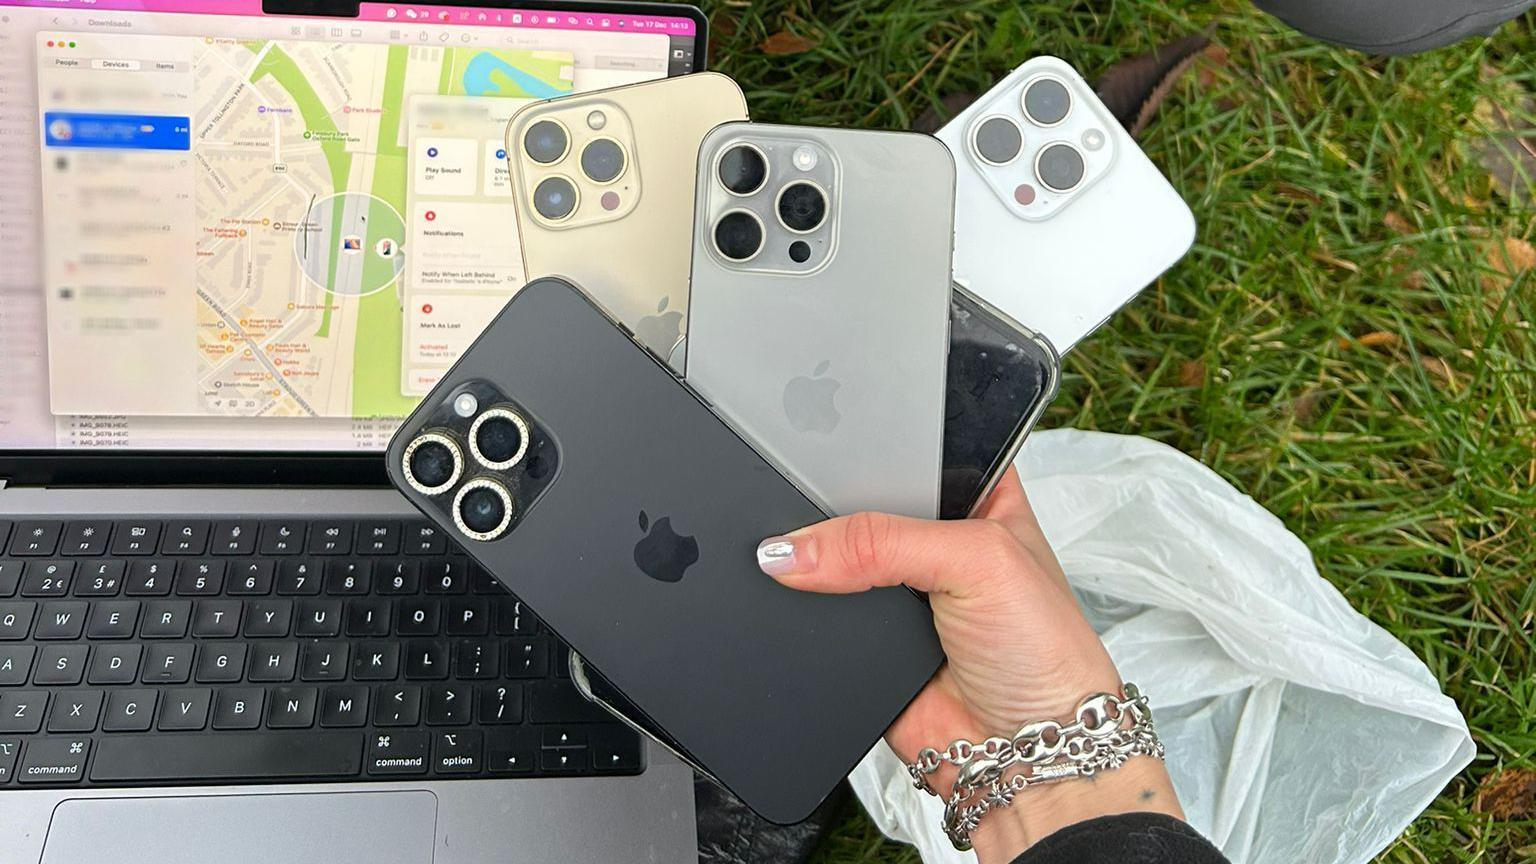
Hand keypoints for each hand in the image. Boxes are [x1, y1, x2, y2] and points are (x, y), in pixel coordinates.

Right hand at [756, 468, 1181, 861]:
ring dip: (817, 566)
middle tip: (813, 511)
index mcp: (976, 496)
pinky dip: (806, 613)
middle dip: (834, 509)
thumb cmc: (1045, 650)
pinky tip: (806, 604)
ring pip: (832, 562)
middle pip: (860, 502)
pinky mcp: (862, 639)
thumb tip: (794, 548)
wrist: (1025, 753)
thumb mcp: (977, 560)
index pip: (909, 450)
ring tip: (810, 562)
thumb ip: (884, 541)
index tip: (823, 440)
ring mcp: (895, 590)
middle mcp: (934, 538)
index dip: (872, 443)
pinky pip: (816, 616)